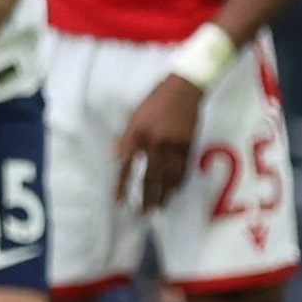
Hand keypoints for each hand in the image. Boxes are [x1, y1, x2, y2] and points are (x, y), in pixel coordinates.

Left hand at [112, 73, 204, 211]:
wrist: (184, 88)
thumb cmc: (156, 100)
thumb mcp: (134, 115)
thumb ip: (125, 137)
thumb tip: (113, 156)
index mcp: (137, 133)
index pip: (126, 166)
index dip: (121, 186)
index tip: (118, 202)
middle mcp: (155, 142)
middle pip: (150, 177)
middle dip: (146, 198)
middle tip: (143, 213)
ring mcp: (173, 144)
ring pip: (169, 177)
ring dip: (164, 194)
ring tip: (160, 207)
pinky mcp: (188, 144)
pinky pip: (183, 169)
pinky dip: (178, 182)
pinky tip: (175, 190)